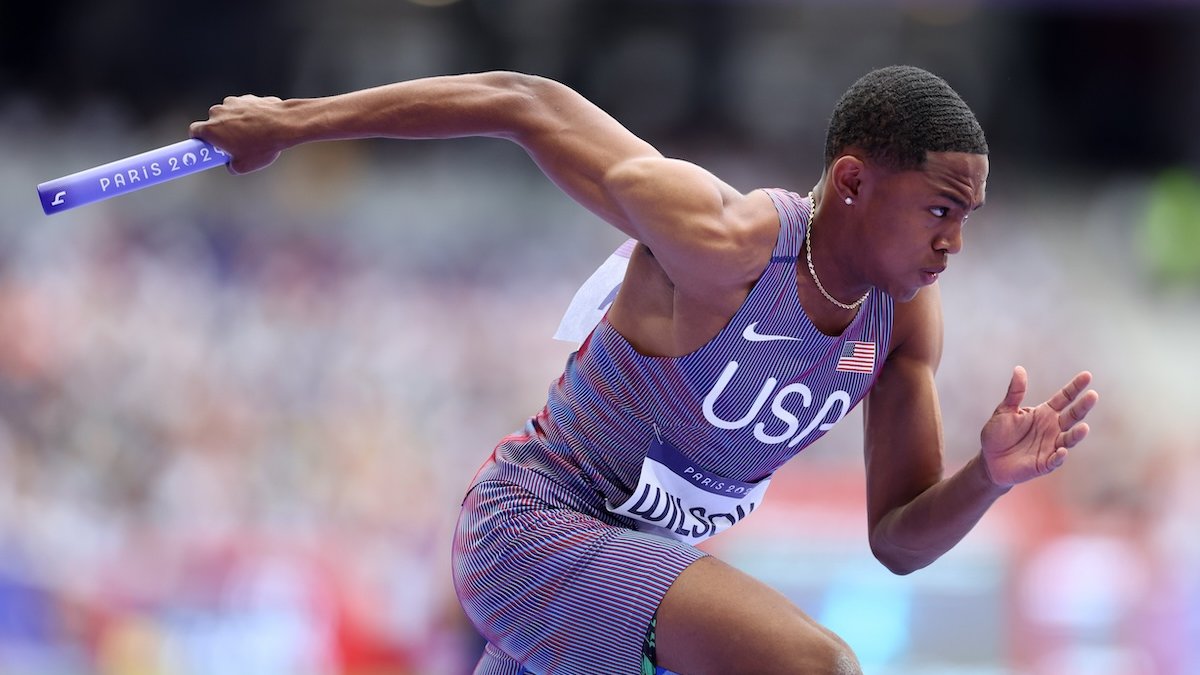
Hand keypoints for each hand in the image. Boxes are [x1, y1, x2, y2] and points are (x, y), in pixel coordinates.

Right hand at [189, 95, 286, 174]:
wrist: (284, 125)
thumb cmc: (262, 145)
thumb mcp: (243, 166)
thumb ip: (230, 165)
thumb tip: (230, 164)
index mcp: (211, 128)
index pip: (194, 131)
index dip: (199, 139)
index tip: (205, 146)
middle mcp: (218, 112)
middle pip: (213, 122)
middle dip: (221, 132)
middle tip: (233, 144)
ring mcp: (233, 102)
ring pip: (229, 114)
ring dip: (235, 123)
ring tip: (252, 135)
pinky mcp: (247, 98)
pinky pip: (243, 108)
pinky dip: (248, 115)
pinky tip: (261, 125)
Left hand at [980, 366, 1098, 487]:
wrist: (989, 460)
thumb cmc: (998, 433)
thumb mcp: (1005, 410)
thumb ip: (1015, 392)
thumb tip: (1019, 369)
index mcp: (1045, 413)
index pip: (1064, 398)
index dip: (1075, 387)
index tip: (1087, 375)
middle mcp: (1053, 428)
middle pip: (1072, 416)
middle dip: (1083, 406)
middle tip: (1093, 395)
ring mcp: (1051, 446)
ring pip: (1069, 439)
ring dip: (1077, 434)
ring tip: (1084, 428)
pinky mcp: (1045, 463)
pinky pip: (1055, 460)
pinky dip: (1059, 456)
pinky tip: (1062, 451)